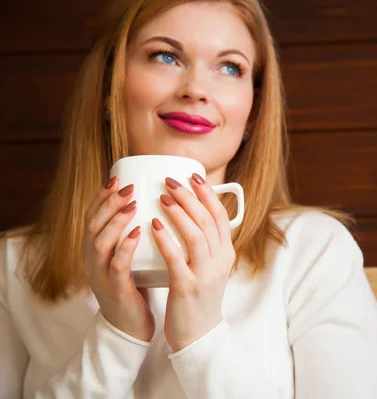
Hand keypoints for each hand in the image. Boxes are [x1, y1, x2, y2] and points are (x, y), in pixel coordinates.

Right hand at [83, 177, 154, 341]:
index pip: (92, 218)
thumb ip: (133, 236)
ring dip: (116, 220)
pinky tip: (137, 233)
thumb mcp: (129, 258)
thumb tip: (155, 206)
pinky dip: (125, 246)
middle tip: (128, 187)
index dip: (101, 198)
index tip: (116, 179)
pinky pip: (117, 265)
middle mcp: (92, 261)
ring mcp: (101, 276)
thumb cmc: (135, 287)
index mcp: (95, 251)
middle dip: (109, 203)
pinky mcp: (114, 290)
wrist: (130, 327)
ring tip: (132, 204)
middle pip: (92, 225)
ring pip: (100, 242)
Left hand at [151, 174, 234, 350]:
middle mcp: (220, 261)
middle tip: (171, 180)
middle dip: (190, 197)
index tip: (193, 176)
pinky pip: (177, 258)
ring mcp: (205, 274)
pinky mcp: (188, 287)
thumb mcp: (210, 267)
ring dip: (179, 213)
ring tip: (162, 197)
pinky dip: (166, 239)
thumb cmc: (199, 297)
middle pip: (208, 221)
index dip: (208, 194)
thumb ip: (205, 243)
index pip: (221, 217)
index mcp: (226, 253)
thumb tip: (192, 215)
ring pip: (196, 235)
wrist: (198, 335)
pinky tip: (153, 225)